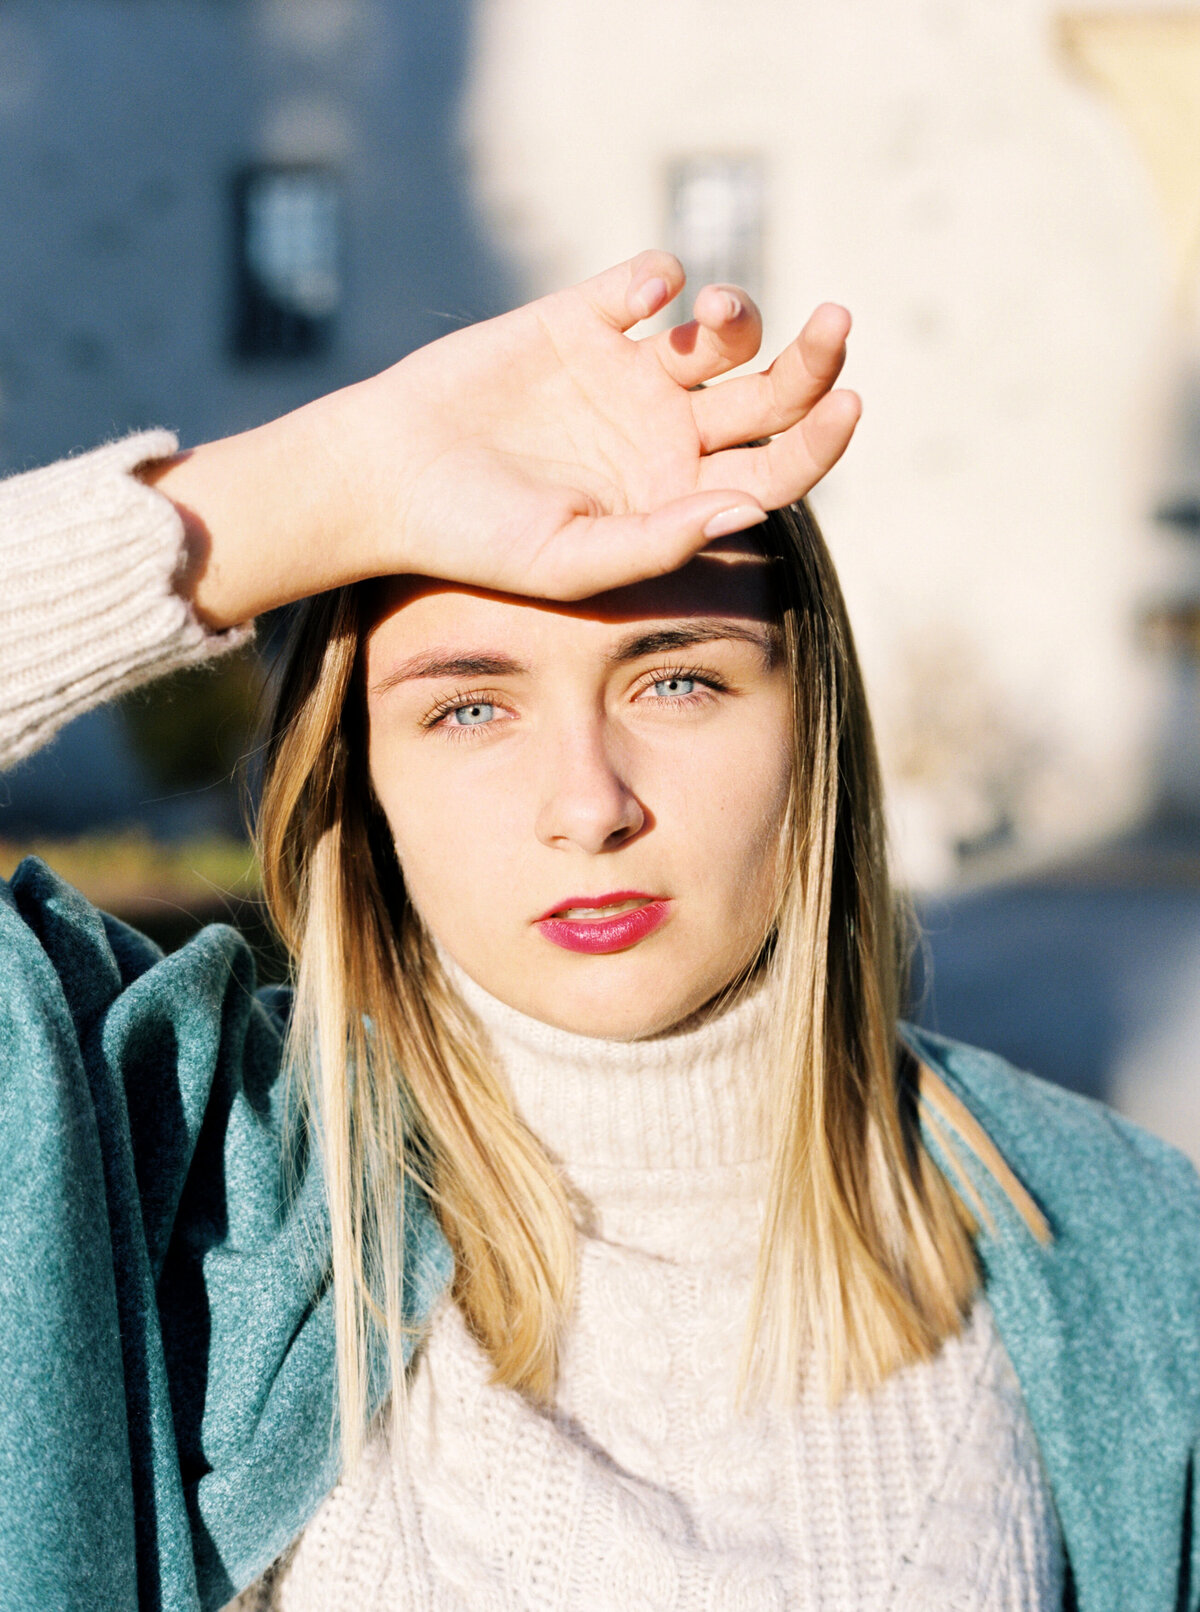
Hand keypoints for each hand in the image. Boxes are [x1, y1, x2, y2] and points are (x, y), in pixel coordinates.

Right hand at [147, 250, 859, 626]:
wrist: (383, 478)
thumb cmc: (472, 538)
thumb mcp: (567, 560)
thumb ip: (658, 539)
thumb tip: (749, 511)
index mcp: (675, 495)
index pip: (774, 470)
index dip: (821, 441)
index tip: (851, 404)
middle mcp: (663, 434)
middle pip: (770, 394)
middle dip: (812, 360)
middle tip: (836, 325)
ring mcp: (625, 374)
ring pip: (721, 332)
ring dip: (737, 316)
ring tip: (710, 316)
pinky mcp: (578, 318)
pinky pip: (643, 281)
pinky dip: (656, 276)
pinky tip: (639, 297)